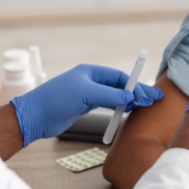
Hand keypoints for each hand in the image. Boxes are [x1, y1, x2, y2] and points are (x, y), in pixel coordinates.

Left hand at [11, 64, 162, 145]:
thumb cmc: (56, 100)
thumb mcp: (86, 95)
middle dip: (136, 92)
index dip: (136, 86)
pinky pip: (105, 104)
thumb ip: (110, 95)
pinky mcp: (82, 106)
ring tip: (144, 106)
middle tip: (154, 99)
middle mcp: (90, 80)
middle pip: (119, 85)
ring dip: (128, 100)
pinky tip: (126, 111)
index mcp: (90, 72)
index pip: (120, 77)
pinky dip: (117, 107)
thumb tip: (131, 97)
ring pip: (113, 96)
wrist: (34, 116)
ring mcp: (86, 93)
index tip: (149, 94)